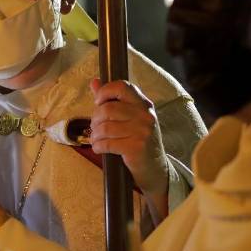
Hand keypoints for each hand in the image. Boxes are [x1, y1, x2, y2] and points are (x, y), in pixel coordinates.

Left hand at [89, 78, 168, 197]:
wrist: (155, 169)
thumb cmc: (138, 140)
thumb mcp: (129, 118)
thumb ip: (111, 99)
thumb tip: (94, 82)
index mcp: (143, 104)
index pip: (122, 86)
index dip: (105, 92)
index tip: (98, 103)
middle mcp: (145, 115)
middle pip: (108, 109)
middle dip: (95, 119)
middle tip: (95, 127)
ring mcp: (142, 131)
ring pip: (105, 127)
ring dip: (95, 135)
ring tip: (96, 139)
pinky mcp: (137, 147)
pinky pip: (107, 143)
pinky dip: (98, 146)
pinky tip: (99, 148)